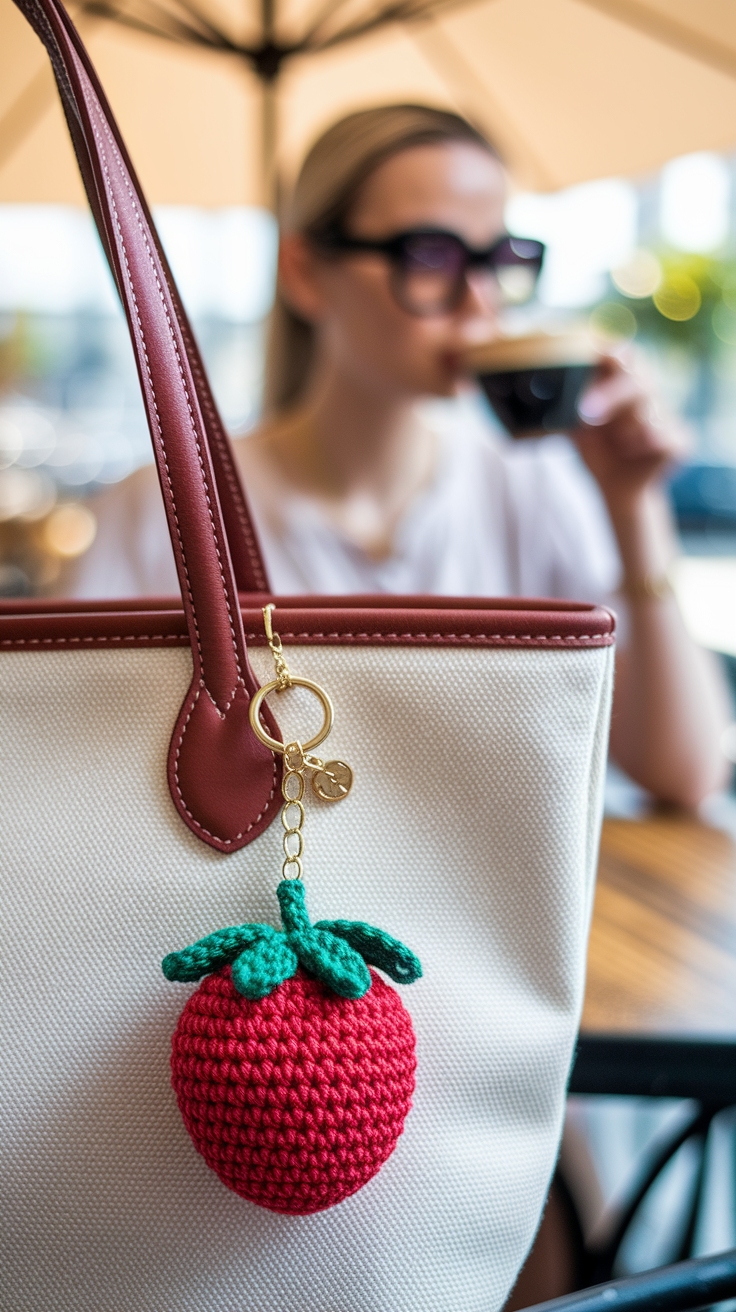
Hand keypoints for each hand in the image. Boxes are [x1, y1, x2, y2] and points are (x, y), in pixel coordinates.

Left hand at [572, 349, 689, 513]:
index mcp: (622, 380)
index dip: (612, 353)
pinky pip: (660, 438)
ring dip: (625, 429)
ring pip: (648, 411)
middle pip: (637, 379)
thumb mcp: (575, 426)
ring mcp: (666, 414)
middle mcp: (647, 391)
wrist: (617, 489)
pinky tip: (633, 454)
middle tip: (588, 412)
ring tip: (618, 443)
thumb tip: (535, 394)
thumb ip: (564, 407)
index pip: (621, 355)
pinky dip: (641, 448)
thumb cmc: (597, 450)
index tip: (601, 355)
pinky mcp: (680, 440)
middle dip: (612, 395)